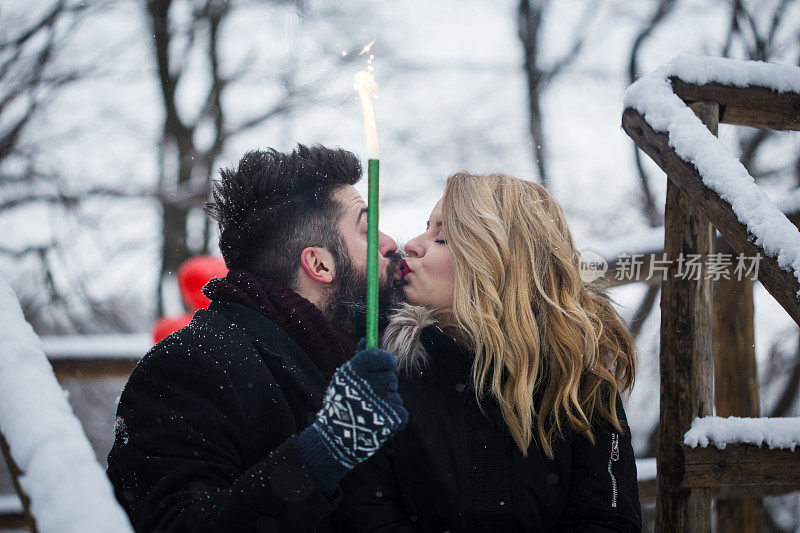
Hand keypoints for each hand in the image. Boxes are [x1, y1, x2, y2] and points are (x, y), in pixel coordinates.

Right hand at [312, 346, 407, 467]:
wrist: (334, 441)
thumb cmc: (341, 405)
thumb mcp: (344, 379)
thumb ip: (358, 359)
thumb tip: (366, 339)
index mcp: (354, 372)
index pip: (380, 356)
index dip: (386, 360)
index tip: (387, 365)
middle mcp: (367, 385)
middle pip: (391, 377)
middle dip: (385, 386)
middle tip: (372, 396)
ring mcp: (379, 402)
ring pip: (396, 396)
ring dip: (388, 404)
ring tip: (369, 413)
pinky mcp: (391, 419)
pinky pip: (402, 412)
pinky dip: (393, 419)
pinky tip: (378, 424)